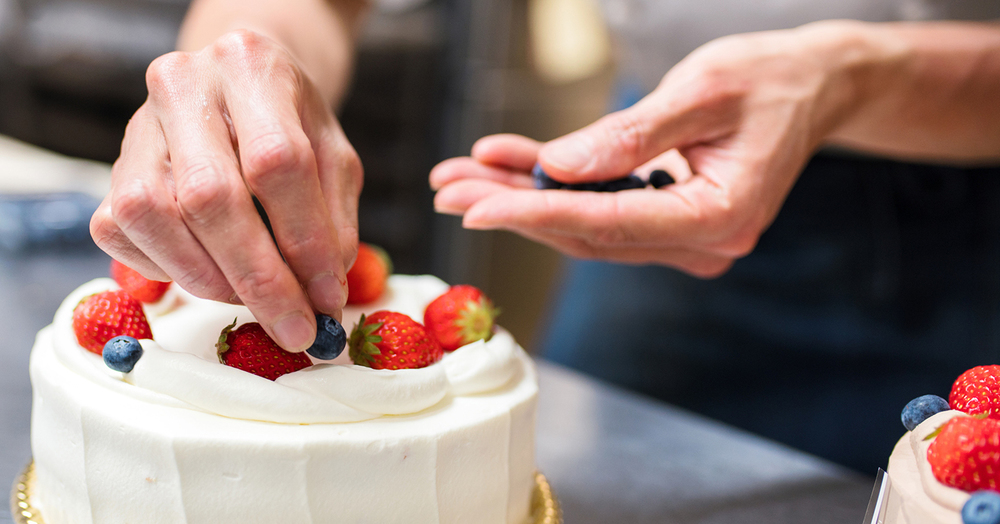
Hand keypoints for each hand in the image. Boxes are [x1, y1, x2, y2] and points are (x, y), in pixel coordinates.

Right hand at [91, 30, 361, 350]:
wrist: (240, 83)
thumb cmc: (293, 125)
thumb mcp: (335, 157)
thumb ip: (334, 219)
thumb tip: (321, 292)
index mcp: (252, 68)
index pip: (277, 162)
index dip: (304, 240)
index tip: (326, 297)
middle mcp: (184, 85)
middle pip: (210, 196)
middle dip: (259, 278)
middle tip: (295, 327)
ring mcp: (139, 125)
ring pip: (155, 217)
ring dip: (211, 278)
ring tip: (255, 299)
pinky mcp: (112, 167)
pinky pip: (123, 232)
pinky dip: (170, 269)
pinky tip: (211, 272)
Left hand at [431, 22, 866, 276]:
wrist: (814, 85)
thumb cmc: (769, 79)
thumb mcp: (703, 91)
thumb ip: (631, 135)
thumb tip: (557, 169)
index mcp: (717, 217)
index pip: (606, 223)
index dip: (534, 215)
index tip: (474, 207)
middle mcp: (700, 241)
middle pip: (585, 231)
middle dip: (512, 208)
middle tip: (447, 188)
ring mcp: (683, 236)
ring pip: (584, 224)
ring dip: (521, 199)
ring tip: (461, 176)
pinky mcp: (667, 220)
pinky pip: (599, 208)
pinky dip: (553, 187)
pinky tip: (508, 163)